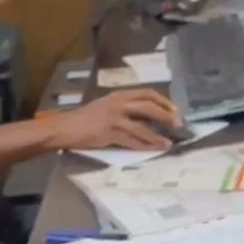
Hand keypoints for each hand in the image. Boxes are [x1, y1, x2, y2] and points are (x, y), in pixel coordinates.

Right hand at [48, 89, 181, 150]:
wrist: (66, 127)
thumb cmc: (86, 117)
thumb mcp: (107, 104)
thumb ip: (124, 106)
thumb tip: (146, 113)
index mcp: (119, 95)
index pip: (147, 93)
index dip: (163, 101)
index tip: (174, 109)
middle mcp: (119, 104)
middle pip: (148, 107)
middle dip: (166, 116)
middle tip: (178, 124)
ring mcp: (115, 119)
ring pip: (142, 127)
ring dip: (158, 136)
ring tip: (169, 143)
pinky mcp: (110, 134)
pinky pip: (132, 141)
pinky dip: (145, 146)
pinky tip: (154, 149)